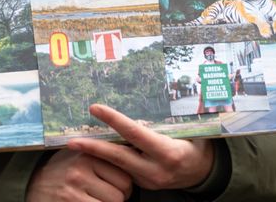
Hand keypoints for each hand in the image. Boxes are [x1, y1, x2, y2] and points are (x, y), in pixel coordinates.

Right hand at [26, 149, 131, 201]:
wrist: (31, 185)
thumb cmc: (62, 171)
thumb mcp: (80, 157)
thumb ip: (103, 157)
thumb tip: (134, 157)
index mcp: (88, 155)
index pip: (125, 174)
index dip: (125, 186)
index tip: (117, 187)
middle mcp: (81, 170)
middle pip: (122, 191)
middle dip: (120, 198)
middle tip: (107, 196)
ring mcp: (74, 190)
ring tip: (96, 200)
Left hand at [67, 104, 214, 190]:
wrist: (203, 174)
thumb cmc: (198, 145)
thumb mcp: (191, 131)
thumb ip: (172, 119)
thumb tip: (159, 91)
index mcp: (169, 153)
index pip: (136, 134)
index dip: (115, 121)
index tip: (96, 109)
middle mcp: (157, 170)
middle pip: (119, 157)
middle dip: (93, 148)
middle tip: (72, 140)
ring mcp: (149, 180)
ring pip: (117, 166)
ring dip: (96, 155)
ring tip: (75, 144)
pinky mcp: (143, 184)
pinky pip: (122, 171)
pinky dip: (108, 161)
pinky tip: (94, 150)